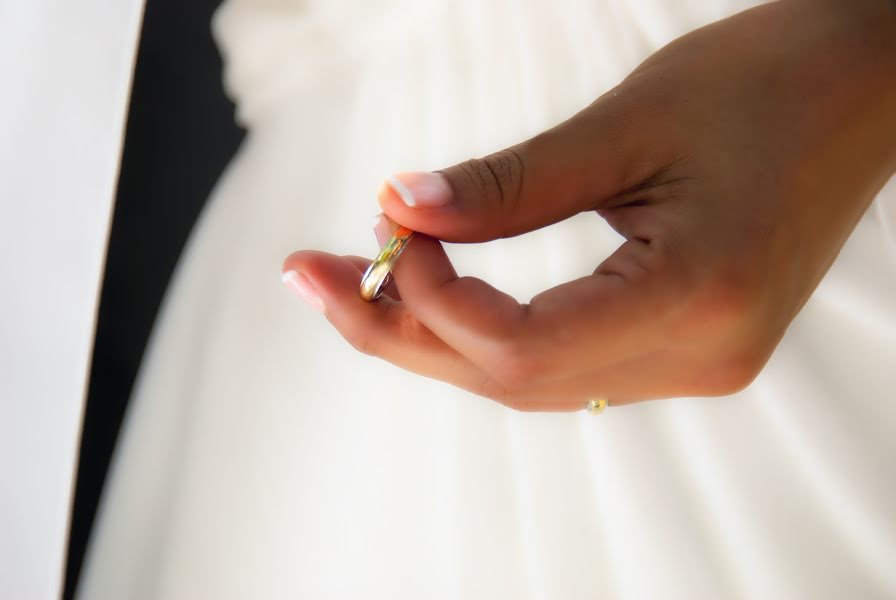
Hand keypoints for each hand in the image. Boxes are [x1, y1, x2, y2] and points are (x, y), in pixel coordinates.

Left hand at [282, 0, 895, 410]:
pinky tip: (438, 290)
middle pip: (510, 379)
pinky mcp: (685, 345)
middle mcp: (699, 357)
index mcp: (697, 301)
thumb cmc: (769, 82)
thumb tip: (402, 207)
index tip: (387, 223)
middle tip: (311, 274)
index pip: (519, 348)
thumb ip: (510, 183)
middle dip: (401, 329)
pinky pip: (564, 361)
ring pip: (530, 379)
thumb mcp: (629, 122)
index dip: (431, 295)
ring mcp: (697, 362)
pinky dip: (489, 329)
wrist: (865, 91)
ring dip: (436, 332)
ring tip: (358, 276)